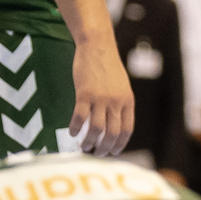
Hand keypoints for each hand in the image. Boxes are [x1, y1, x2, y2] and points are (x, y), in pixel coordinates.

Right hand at [71, 40, 134, 155]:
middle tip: (97, 153)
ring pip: (96, 129)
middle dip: (104, 148)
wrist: (97, 46)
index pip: (127, 130)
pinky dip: (75, 128)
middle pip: (112, 134)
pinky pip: (79, 117)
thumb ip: (120, 104)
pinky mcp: (84, 94)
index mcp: (128, 101)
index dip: (120, 145)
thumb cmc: (108, 67)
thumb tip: (114, 125)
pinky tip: (72, 132)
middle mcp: (116, 102)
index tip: (113, 152)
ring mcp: (100, 98)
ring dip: (89, 142)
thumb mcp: (122, 87)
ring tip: (84, 147)